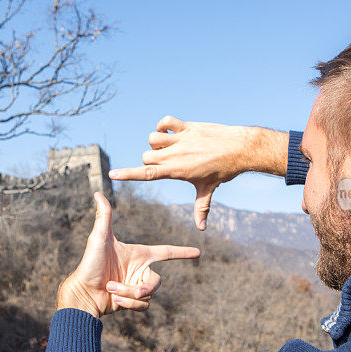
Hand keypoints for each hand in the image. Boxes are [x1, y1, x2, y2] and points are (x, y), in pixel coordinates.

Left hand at [56, 192, 200, 317]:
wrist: (82, 292)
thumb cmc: (90, 263)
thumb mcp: (99, 238)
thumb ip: (104, 216)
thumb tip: (98, 193)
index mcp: (138, 255)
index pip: (166, 252)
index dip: (182, 252)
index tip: (198, 252)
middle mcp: (140, 271)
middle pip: (157, 281)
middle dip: (142, 287)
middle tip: (118, 286)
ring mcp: (136, 286)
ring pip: (148, 295)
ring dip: (128, 293)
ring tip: (110, 289)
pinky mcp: (132, 301)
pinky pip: (143, 305)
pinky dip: (129, 303)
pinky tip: (114, 299)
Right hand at [108, 116, 258, 230]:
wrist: (238, 149)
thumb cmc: (222, 171)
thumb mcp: (208, 189)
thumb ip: (201, 209)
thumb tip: (202, 229)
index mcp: (175, 171)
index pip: (145, 174)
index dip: (127, 174)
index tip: (112, 175)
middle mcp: (174, 155)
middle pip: (146, 156)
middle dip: (151, 159)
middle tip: (168, 161)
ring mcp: (180, 140)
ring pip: (152, 138)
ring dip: (156, 142)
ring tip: (170, 146)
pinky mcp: (187, 127)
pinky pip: (165, 122)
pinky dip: (164, 125)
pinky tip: (171, 131)